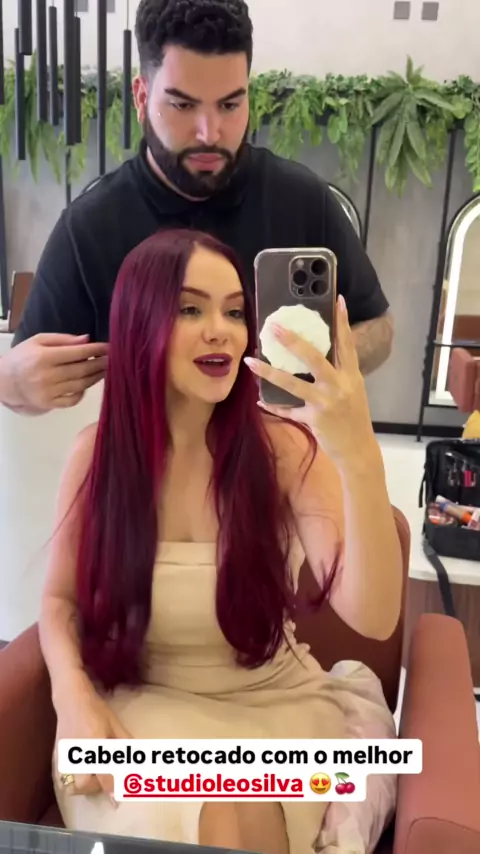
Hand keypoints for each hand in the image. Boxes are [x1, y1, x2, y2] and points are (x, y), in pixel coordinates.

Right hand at [1, 334, 107, 411]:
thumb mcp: (38, 341)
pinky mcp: (50, 404)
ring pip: (80, 385)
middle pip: (82, 370)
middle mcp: (47, 376)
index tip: (110, 347)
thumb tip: (87, 339)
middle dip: (101, 364)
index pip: (77, 353)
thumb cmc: (23, 357)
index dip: (96, 350)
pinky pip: (73, 399)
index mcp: (44, 357)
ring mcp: (49, 392)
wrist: (5, 381)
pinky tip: (89, 384)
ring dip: (96, 377)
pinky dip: (83, 392)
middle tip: (114, 359)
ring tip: (107, 370)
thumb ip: (63, 339)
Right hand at [56, 682, 130, 799]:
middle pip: (84, 784)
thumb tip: (135, 761)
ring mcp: (65, 754)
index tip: (116, 801)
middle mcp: (79, 752)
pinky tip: (81, 771)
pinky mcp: (57, 755)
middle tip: (103, 780)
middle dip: (95, 787)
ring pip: (71, 784)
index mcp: (96, 743)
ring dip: (83, 785)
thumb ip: (125, 743)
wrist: (72, 700)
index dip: (112, 789)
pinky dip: (72, 779)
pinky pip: (63, 776)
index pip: (104, 774)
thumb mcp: (115, 724)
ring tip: (92, 776)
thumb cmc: (97, 710)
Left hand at [245, 296, 375, 464]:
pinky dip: (273, 406)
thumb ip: (338, 374)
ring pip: (292, 384)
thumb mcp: (352, 392)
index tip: (337, 300)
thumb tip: (318, 356)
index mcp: (351, 376)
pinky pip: (288, 410)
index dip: (342, 322)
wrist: (358, 451)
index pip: (347, 344)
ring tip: (250, 361)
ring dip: (269, 372)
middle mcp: (339, 386)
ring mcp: (325, 403)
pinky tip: (259, 399)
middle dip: (293, 341)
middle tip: (275, 327)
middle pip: (314, 358)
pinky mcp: (314, 419)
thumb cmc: (354, 419)